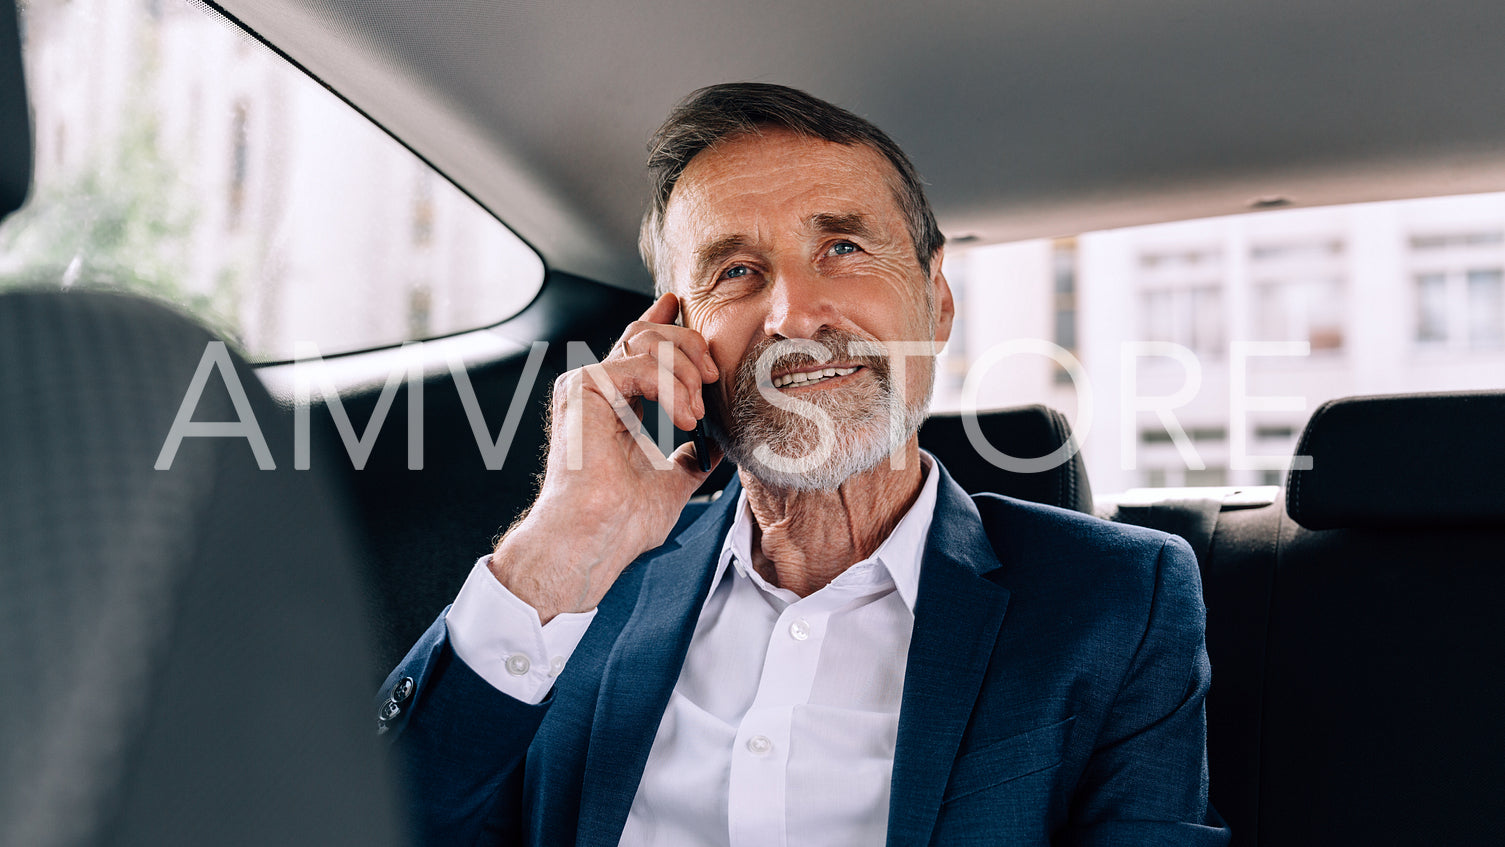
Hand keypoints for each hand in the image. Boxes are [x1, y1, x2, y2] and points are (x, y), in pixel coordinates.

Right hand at [489, 293, 721, 622]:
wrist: (596, 538)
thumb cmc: (624, 521)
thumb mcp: (674, 481)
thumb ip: (692, 457)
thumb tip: (716, 447)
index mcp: (613, 403)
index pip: (638, 348)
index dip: (663, 321)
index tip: (682, 305)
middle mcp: (596, 387)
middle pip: (646, 334)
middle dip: (689, 345)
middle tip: (714, 375)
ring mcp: (586, 385)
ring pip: (644, 340)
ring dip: (684, 368)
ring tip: (696, 412)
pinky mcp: (582, 387)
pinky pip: (640, 365)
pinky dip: (671, 387)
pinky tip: (684, 418)